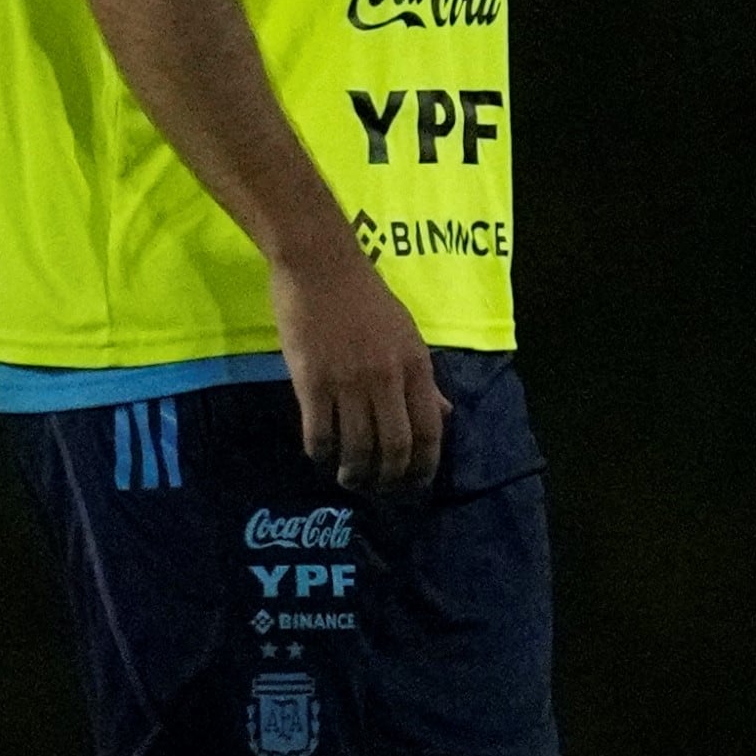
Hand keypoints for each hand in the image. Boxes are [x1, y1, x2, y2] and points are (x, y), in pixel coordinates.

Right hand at [273, 234, 440, 491]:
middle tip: (378, 490)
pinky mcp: (312, 381)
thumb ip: (424, 379)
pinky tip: (319, 456)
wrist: (320, 265)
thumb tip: (444, 414)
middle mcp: (387, 379)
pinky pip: (319, 431)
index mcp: (415, 366)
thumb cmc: (364, 296)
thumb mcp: (407, 335)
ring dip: (354, 472)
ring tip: (347, 480)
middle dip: (388, 478)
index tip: (414, 485)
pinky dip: (321, 452)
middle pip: (394, 447)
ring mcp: (349, 381)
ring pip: (357, 445)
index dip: (423, 466)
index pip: (429, 431)